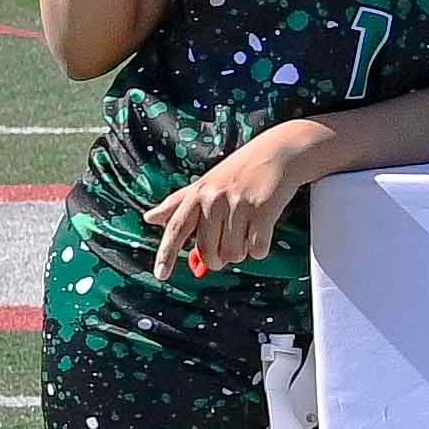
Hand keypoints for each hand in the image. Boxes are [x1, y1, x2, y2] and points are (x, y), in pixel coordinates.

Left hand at [142, 118, 323, 281]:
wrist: (279, 153)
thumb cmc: (240, 170)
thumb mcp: (204, 183)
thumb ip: (177, 203)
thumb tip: (150, 218)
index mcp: (197, 195)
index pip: (175, 229)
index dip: (166, 254)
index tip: (161, 275)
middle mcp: (213, 200)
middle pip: (208, 251)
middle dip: (218, 259)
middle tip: (225, 252)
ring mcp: (238, 205)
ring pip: (234, 253)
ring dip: (242, 252)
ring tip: (246, 233)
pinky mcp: (262, 211)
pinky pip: (257, 248)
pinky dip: (260, 249)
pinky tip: (261, 234)